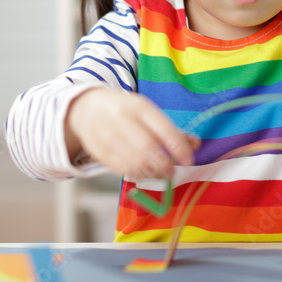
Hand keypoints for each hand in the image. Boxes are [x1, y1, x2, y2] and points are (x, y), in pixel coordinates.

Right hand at [66, 88, 199, 178]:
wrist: (86, 108)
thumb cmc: (124, 110)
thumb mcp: (147, 111)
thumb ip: (170, 129)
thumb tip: (195, 144)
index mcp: (138, 106)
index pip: (164, 129)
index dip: (179, 147)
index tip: (189, 159)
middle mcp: (122, 120)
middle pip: (148, 148)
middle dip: (165, 164)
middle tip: (173, 171)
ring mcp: (108, 137)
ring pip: (136, 162)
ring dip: (153, 172)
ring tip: (161, 173)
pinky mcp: (100, 152)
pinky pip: (124, 169)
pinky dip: (139, 174)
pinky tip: (146, 173)